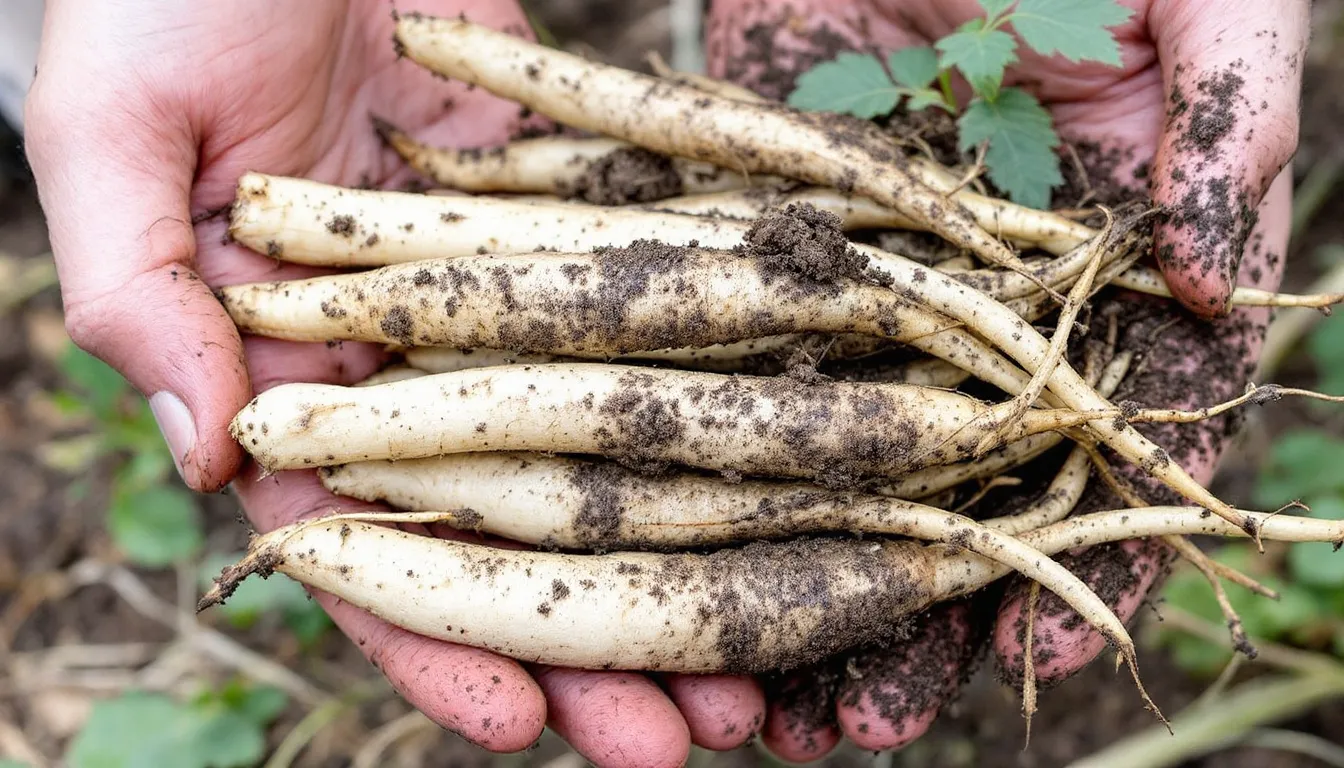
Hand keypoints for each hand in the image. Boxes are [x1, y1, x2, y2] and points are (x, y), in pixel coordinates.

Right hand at [25, 2, 764, 763]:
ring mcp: (505, 287)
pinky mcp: (576, 212)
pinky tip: (788, 470)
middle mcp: (411, 350)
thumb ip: (142, 295)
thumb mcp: (113, 134)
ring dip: (678, 549)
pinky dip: (710, 394)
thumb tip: (216, 463)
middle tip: (682, 740)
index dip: (435, 645)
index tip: (519, 728)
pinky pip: (647, 313)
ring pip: (602, 447)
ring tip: (761, 658)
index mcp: (287, 368)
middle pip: (511, 525)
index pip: (364, 542)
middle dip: (589, 639)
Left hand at [705, 0, 1306, 758]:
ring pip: (816, 424)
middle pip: (943, 466)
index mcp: (1100, 244)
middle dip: (906, 598)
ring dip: (782, 551)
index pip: (1098, 434)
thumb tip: (1217, 283)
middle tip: (859, 723)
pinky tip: (650, 531)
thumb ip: (1231, 120)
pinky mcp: (742, 184)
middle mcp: (968, 270)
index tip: (1048, 655)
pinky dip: (680, 422)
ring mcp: (848, 239)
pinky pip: (707, 317)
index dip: (1085, 550)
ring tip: (747, 689)